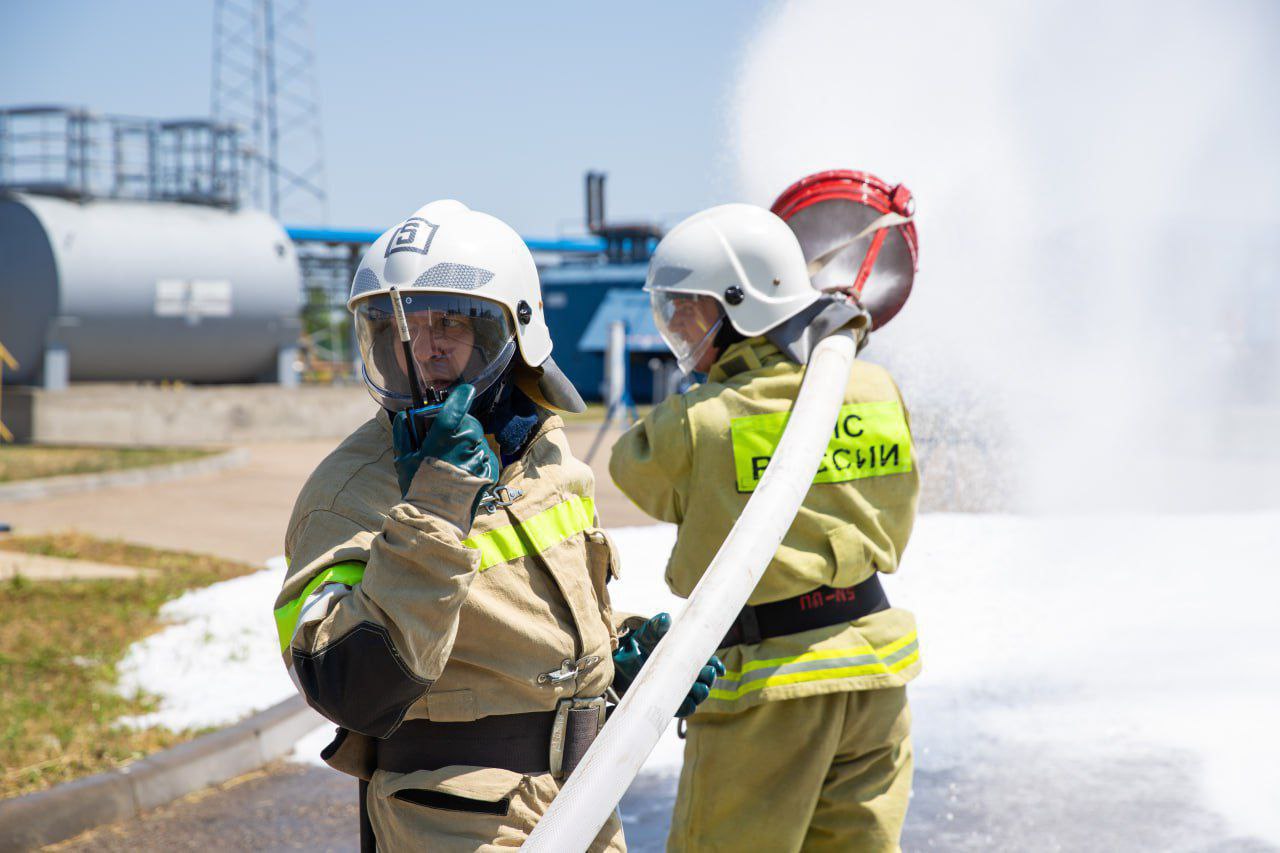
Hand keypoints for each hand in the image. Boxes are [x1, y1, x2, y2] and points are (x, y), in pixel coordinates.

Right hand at [392, 384, 498, 498]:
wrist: (435, 518)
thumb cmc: (417, 488)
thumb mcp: (403, 459)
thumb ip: (404, 432)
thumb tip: (406, 415)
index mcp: (443, 438)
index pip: (456, 408)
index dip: (460, 396)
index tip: (465, 390)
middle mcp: (465, 445)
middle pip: (468, 423)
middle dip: (459, 425)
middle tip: (445, 437)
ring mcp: (480, 458)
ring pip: (478, 439)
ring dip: (467, 442)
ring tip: (451, 460)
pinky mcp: (489, 471)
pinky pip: (485, 455)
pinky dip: (476, 457)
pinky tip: (462, 470)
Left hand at [612, 613, 725, 717]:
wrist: (620, 659)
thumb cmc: (640, 644)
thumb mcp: (650, 632)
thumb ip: (659, 625)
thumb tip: (665, 618)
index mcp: (687, 657)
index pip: (707, 662)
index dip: (716, 665)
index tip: (719, 668)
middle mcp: (684, 675)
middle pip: (705, 680)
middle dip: (710, 678)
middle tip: (709, 672)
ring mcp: (676, 689)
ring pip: (697, 696)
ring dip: (702, 693)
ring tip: (701, 687)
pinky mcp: (665, 701)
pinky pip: (681, 708)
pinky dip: (687, 706)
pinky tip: (690, 702)